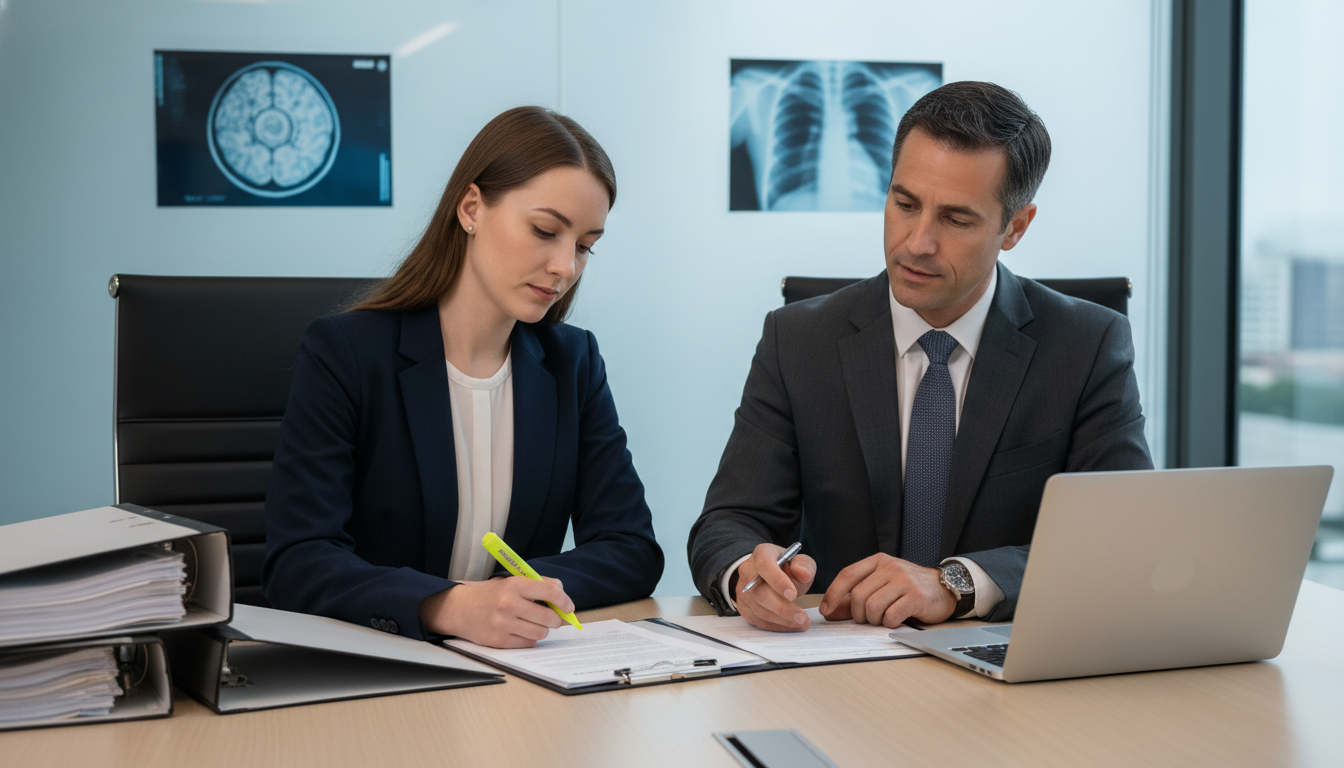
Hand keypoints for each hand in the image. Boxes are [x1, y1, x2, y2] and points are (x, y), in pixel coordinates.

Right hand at [419, 576, 573, 647]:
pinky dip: (529, 639)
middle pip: (549, 618)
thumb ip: (539, 585)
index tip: (569, 607)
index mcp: (515, 585)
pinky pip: (527, 644)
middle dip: (556, 619)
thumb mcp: (513, 581)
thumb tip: (563, 597)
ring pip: (540, 633)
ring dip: (542, 630)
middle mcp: (508, 604)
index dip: (564, 601)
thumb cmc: (492, 594)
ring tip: (534, 623)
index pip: (550, 592)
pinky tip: (521, 631)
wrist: (460, 608)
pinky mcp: (498, 641)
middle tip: (553, 618)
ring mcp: (502, 624)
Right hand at [734, 543, 816, 631]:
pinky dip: (776, 626)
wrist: (765, 573)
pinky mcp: (743, 607)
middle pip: (760, 593)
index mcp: (762, 554)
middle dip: (782, 608)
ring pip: (759, 610)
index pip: (765, 566)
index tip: (792, 595)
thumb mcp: (798, 560)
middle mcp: (747, 571)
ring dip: (782, 620)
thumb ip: (804, 566)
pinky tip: (791, 626)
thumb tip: (804, 575)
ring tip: (802, 623)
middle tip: (802, 617)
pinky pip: (758, 621)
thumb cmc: (785, 566)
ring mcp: (743, 591)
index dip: (777, 581)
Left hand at [819, 554, 955, 626]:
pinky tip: (896, 619)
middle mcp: (890, 567)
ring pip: (872, 607)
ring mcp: (904, 581)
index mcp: (878, 561)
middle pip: (858, 595)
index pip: (847, 575)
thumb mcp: (881, 586)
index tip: (826, 610)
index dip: (833, 594)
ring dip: (874, 620)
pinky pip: (891, 616)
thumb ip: (855, 598)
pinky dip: (889, 623)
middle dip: (858, 614)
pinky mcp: (916, 597)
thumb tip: (830, 612)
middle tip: (867, 619)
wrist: (945, 588)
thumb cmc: (910, 588)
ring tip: (884, 618)